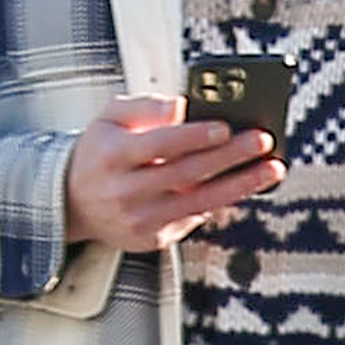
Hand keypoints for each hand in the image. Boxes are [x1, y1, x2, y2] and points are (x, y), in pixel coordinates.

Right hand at [65, 95, 281, 254]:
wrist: (73, 202)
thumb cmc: (101, 151)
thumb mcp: (110, 117)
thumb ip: (145, 106)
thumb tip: (181, 105)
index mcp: (113, 156)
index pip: (159, 145)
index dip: (194, 137)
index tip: (226, 127)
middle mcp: (125, 191)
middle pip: (185, 174)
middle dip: (229, 158)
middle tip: (263, 141)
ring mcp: (139, 220)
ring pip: (198, 202)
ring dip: (240, 185)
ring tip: (271, 169)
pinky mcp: (152, 239)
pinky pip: (194, 218)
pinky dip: (222, 201)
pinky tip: (247, 184)